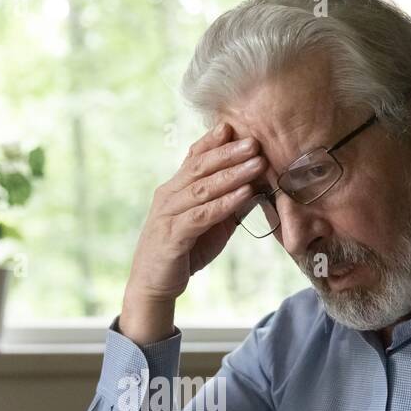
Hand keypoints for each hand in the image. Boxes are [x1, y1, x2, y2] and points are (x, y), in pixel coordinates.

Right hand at [119, 123, 267, 343]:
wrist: (153, 285)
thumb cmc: (183, 252)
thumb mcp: (207, 223)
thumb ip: (224, 204)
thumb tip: (254, 186)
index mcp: (174, 189)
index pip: (193, 157)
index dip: (213, 141)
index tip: (234, 125)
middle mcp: (168, 196)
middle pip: (200, 167)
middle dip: (229, 152)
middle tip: (255, 140)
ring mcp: (168, 215)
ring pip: (202, 188)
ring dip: (233, 174)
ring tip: (257, 163)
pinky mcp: (173, 236)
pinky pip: (202, 215)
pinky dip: (224, 203)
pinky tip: (244, 194)